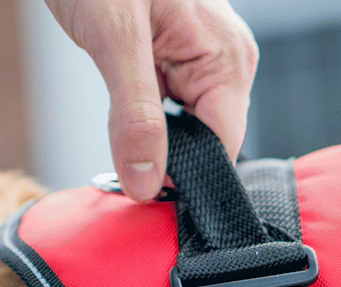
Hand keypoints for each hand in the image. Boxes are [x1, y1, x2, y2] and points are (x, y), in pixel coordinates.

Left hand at [45, 0, 258, 200]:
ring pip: (181, 127)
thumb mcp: (113, 39)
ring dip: (146, 134)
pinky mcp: (175, 56)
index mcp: (227, 57)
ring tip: (116, 114)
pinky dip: (140, 116)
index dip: (184, 176)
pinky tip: (119, 102)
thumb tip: (147, 184)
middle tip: (117, 158)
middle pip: (203, 140)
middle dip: (162, 155)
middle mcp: (224, 61)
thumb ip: (135, 116)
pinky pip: (166, 105)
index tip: (143, 194)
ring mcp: (201, 59)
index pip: (222, 146)